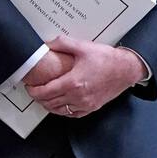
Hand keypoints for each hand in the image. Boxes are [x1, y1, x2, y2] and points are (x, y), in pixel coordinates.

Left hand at [26, 37, 145, 115]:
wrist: (126, 69)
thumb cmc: (108, 59)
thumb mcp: (83, 47)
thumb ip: (63, 43)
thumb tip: (48, 43)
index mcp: (73, 82)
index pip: (46, 92)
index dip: (34, 91)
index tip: (30, 86)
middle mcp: (78, 96)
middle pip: (50, 103)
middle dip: (39, 98)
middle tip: (35, 90)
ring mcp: (86, 104)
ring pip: (60, 111)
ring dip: (49, 106)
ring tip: (44, 98)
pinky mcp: (92, 107)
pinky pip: (73, 114)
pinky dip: (63, 111)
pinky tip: (61, 105)